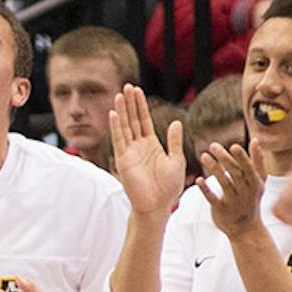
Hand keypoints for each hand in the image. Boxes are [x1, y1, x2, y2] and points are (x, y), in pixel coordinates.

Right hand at [108, 85, 183, 221]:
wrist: (157, 205)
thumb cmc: (168, 187)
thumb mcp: (176, 160)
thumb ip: (174, 141)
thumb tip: (176, 122)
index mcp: (151, 145)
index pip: (144, 120)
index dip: (140, 106)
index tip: (137, 91)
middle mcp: (138, 146)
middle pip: (132, 119)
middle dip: (130, 103)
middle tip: (128, 86)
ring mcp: (129, 152)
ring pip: (125, 126)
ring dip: (122, 110)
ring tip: (120, 95)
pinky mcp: (123, 160)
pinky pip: (119, 140)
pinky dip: (117, 127)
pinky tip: (115, 114)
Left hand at [194, 141, 264, 237]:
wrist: (246, 228)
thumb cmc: (251, 199)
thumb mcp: (258, 181)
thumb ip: (257, 160)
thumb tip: (256, 139)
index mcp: (255, 183)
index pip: (248, 168)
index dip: (242, 158)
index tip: (233, 146)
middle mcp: (245, 191)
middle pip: (235, 173)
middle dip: (225, 159)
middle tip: (213, 145)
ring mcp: (234, 201)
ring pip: (224, 183)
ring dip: (214, 169)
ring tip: (204, 156)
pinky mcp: (221, 210)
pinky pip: (213, 199)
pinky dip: (205, 190)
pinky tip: (198, 180)